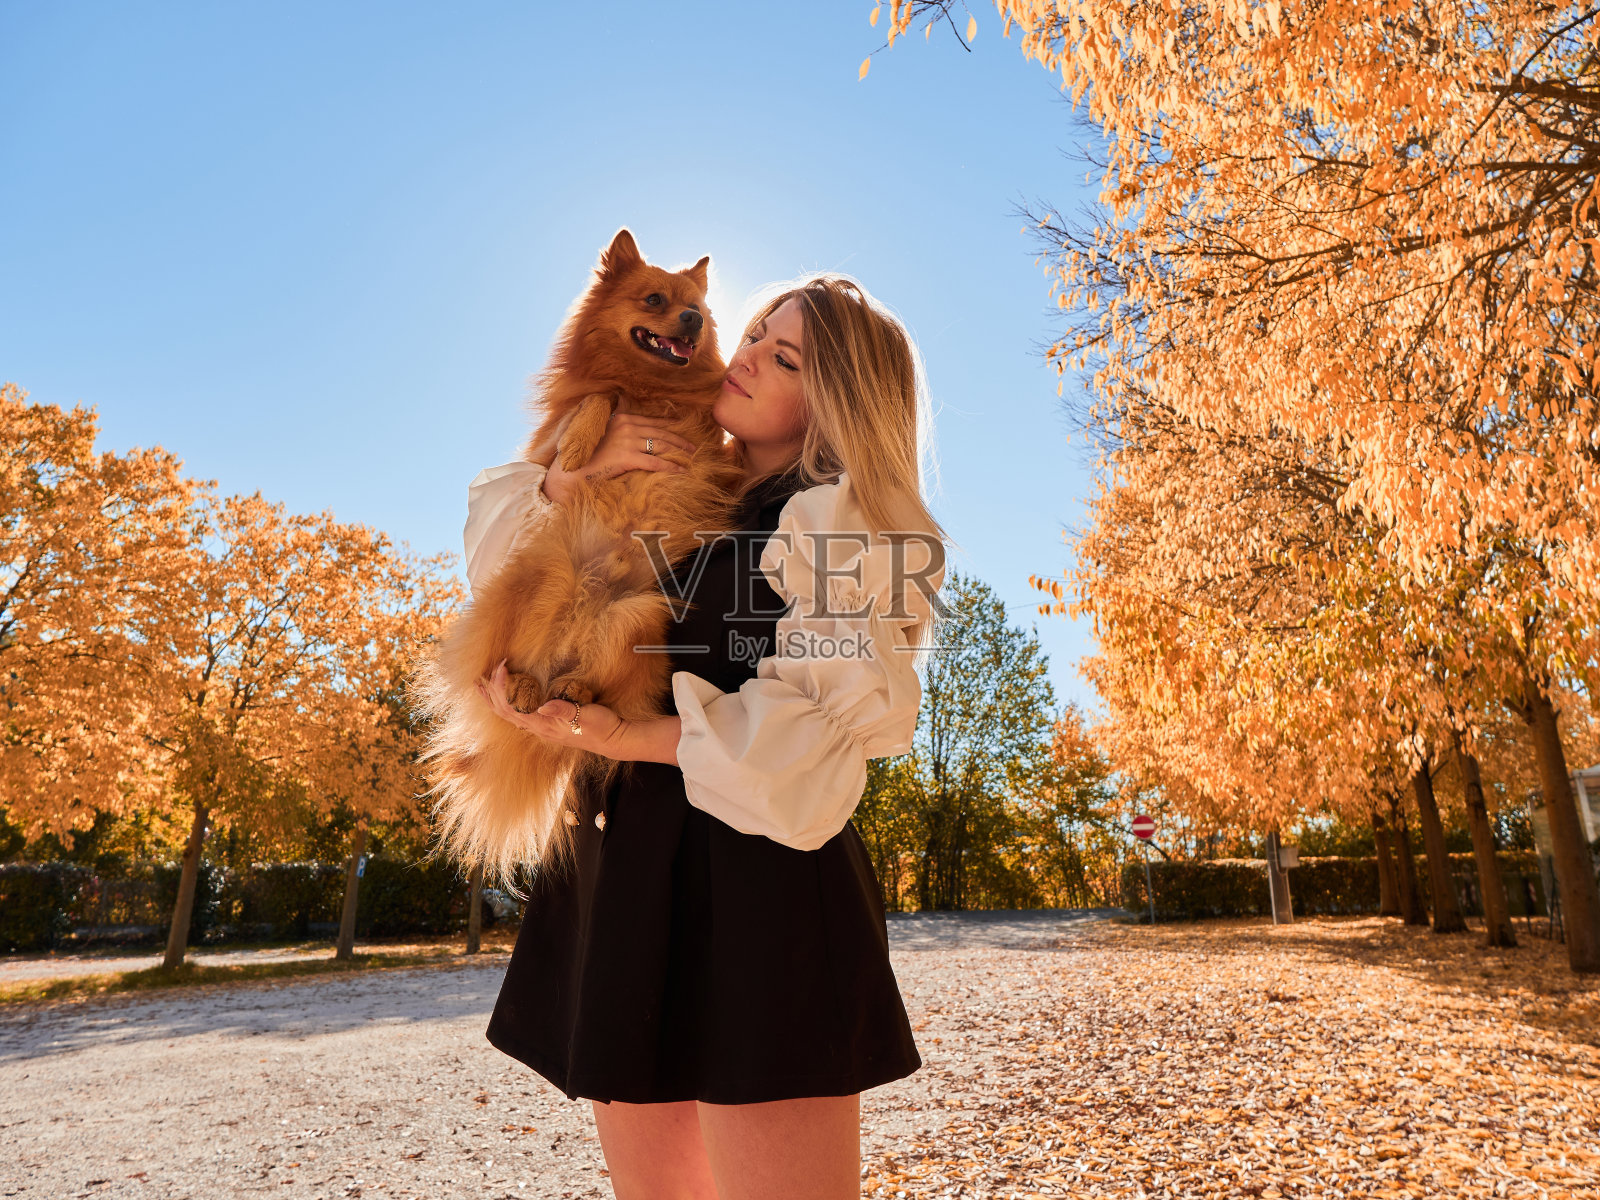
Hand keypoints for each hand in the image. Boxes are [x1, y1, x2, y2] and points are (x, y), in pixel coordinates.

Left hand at [476, 659, 629, 757]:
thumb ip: (563, 711)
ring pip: (509, 714)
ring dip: (493, 700)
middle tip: (478, 676)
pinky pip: (520, 715)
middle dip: (489, 693)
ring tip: (481, 688)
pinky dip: (507, 704)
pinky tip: (507, 699)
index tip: (501, 666)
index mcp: (543, 724)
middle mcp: (538, 728)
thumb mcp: (585, 716)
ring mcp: (542, 728)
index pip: (512, 706)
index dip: (501, 686)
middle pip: (503, 712)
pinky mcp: (548, 725)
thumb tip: (543, 706)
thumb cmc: (601, 727)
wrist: (614, 740)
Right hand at [543, 412, 697, 504]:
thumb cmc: (588, 454)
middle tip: (692, 447)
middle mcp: (626, 426)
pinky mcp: (627, 457)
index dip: (668, 423)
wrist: (573, 469)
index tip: (681, 426)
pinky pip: (656, 462)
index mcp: (621, 418)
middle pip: (660, 432)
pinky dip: (671, 467)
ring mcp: (627, 441)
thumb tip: (629, 419)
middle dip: (679, 439)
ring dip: (679, 451)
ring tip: (690, 457)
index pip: (651, 420)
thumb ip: (617, 426)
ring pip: (661, 445)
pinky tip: (681, 471)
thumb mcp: (602, 433)